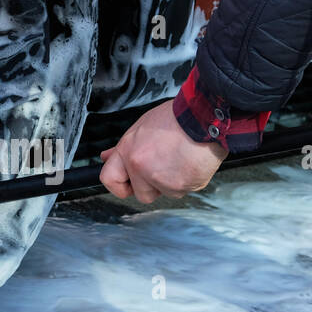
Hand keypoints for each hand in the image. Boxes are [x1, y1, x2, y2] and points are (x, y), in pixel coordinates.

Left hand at [100, 100, 227, 202]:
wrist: (204, 117)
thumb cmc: (176, 118)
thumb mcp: (142, 127)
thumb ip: (125, 147)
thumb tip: (107, 157)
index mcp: (129, 151)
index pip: (109, 179)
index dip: (119, 186)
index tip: (128, 184)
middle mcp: (142, 168)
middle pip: (142, 194)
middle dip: (152, 185)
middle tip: (165, 164)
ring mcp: (163, 179)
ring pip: (165, 192)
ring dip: (172, 181)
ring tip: (180, 157)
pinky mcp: (183, 186)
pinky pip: (184, 190)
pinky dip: (188, 180)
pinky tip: (191, 161)